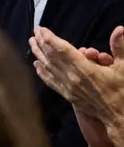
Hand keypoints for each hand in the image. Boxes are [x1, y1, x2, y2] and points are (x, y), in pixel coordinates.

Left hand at [31, 26, 123, 146]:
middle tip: (34, 33)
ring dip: (39, 55)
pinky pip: (51, 82)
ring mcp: (68, 88)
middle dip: (41, 44)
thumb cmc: (122, 92)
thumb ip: (120, 48)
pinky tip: (37, 66)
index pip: (62, 50)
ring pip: (49, 68)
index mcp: (84, 70)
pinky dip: (42, 73)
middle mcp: (72, 78)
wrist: (119, 117)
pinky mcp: (68, 95)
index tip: (40, 29)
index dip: (50, 39)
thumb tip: (120, 29)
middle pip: (51, 58)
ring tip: (32, 44)